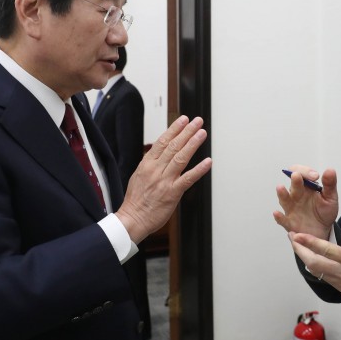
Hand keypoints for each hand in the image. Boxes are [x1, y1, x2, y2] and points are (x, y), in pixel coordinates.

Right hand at [116, 116, 211, 242]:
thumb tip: (159, 152)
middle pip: (173, 146)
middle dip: (187, 132)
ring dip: (193, 144)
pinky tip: (208, 162)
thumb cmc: (136, 200)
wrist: (132, 219)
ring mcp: (164, 181)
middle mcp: (156, 169)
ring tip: (202, 133)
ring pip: (181, 158)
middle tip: (197, 121)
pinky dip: (199, 169)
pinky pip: (188, 179)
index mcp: (147, 164)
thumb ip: (150, 163)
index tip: (183, 120)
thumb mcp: (138, 175)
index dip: (174, 129)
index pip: (162, 141)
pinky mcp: (172, 193)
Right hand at [273, 166, 338, 239]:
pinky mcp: (289, 222)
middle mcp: (296, 195)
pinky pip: (282, 220)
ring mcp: (291, 208)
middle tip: (297, 176)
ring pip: (284, 200)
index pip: (301, 173)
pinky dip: (279, 217)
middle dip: (295, 180)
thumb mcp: (330, 197)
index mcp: (306, 186)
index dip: (306, 172)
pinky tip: (277, 213)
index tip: (315, 176)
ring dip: (282, 194)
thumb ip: (330, 184)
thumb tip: (330, 170)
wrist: (324, 230)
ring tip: (280, 187)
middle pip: (293, 185)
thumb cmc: (325, 211)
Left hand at [289, 204, 340, 312]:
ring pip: (318, 272)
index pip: (328, 250)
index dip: (310, 242)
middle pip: (315, 264)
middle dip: (301, 251)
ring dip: (306, 259)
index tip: (297, 234)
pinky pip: (325, 278)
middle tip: (292, 238)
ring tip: (298, 246)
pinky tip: (313, 260)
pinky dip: (315, 268)